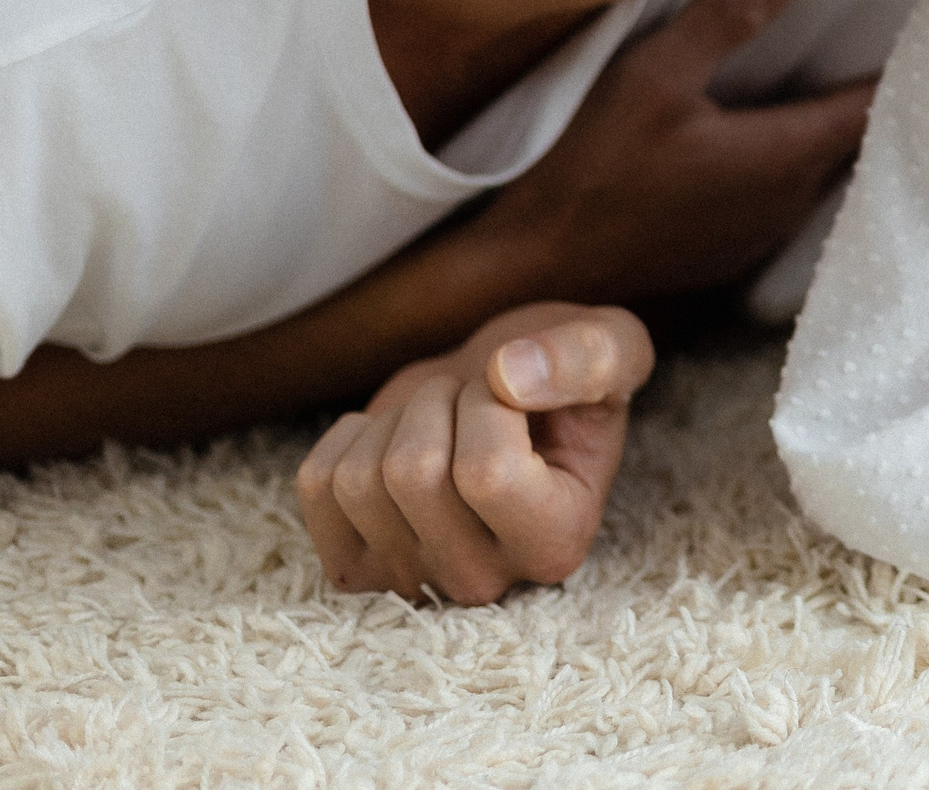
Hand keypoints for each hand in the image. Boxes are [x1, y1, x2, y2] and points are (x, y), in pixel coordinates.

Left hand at [297, 302, 653, 603]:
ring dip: (396, 418)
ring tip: (440, 420)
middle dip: (438, 401)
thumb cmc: (566, 376)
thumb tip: (509, 375)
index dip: (488, 404)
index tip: (516, 390)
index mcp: (559, 541)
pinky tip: (396, 439)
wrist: (510, 395)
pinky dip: (351, 436)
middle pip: (413, 473)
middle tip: (474, 399)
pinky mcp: (354, 566)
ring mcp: (411, 579)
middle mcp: (486, 580)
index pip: (487, 473)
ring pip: (359, 480)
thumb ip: (586, 356)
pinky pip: (315, 485)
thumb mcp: (613, 347)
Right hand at [476, 0, 875, 307]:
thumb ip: (728, 15)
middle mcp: (792, 204)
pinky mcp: (732, 254)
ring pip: (823, 173)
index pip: (875, 105)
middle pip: (857, 141)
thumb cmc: (593, 172)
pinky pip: (788, 197)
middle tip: (884, 37)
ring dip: (830, 131)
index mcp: (788, 156)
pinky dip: (794, 160)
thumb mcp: (654, 76)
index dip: (904, 62)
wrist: (538, 276)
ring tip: (834, 77)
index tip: (925, 20)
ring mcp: (763, 236)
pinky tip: (770, 135)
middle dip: (871, 94)